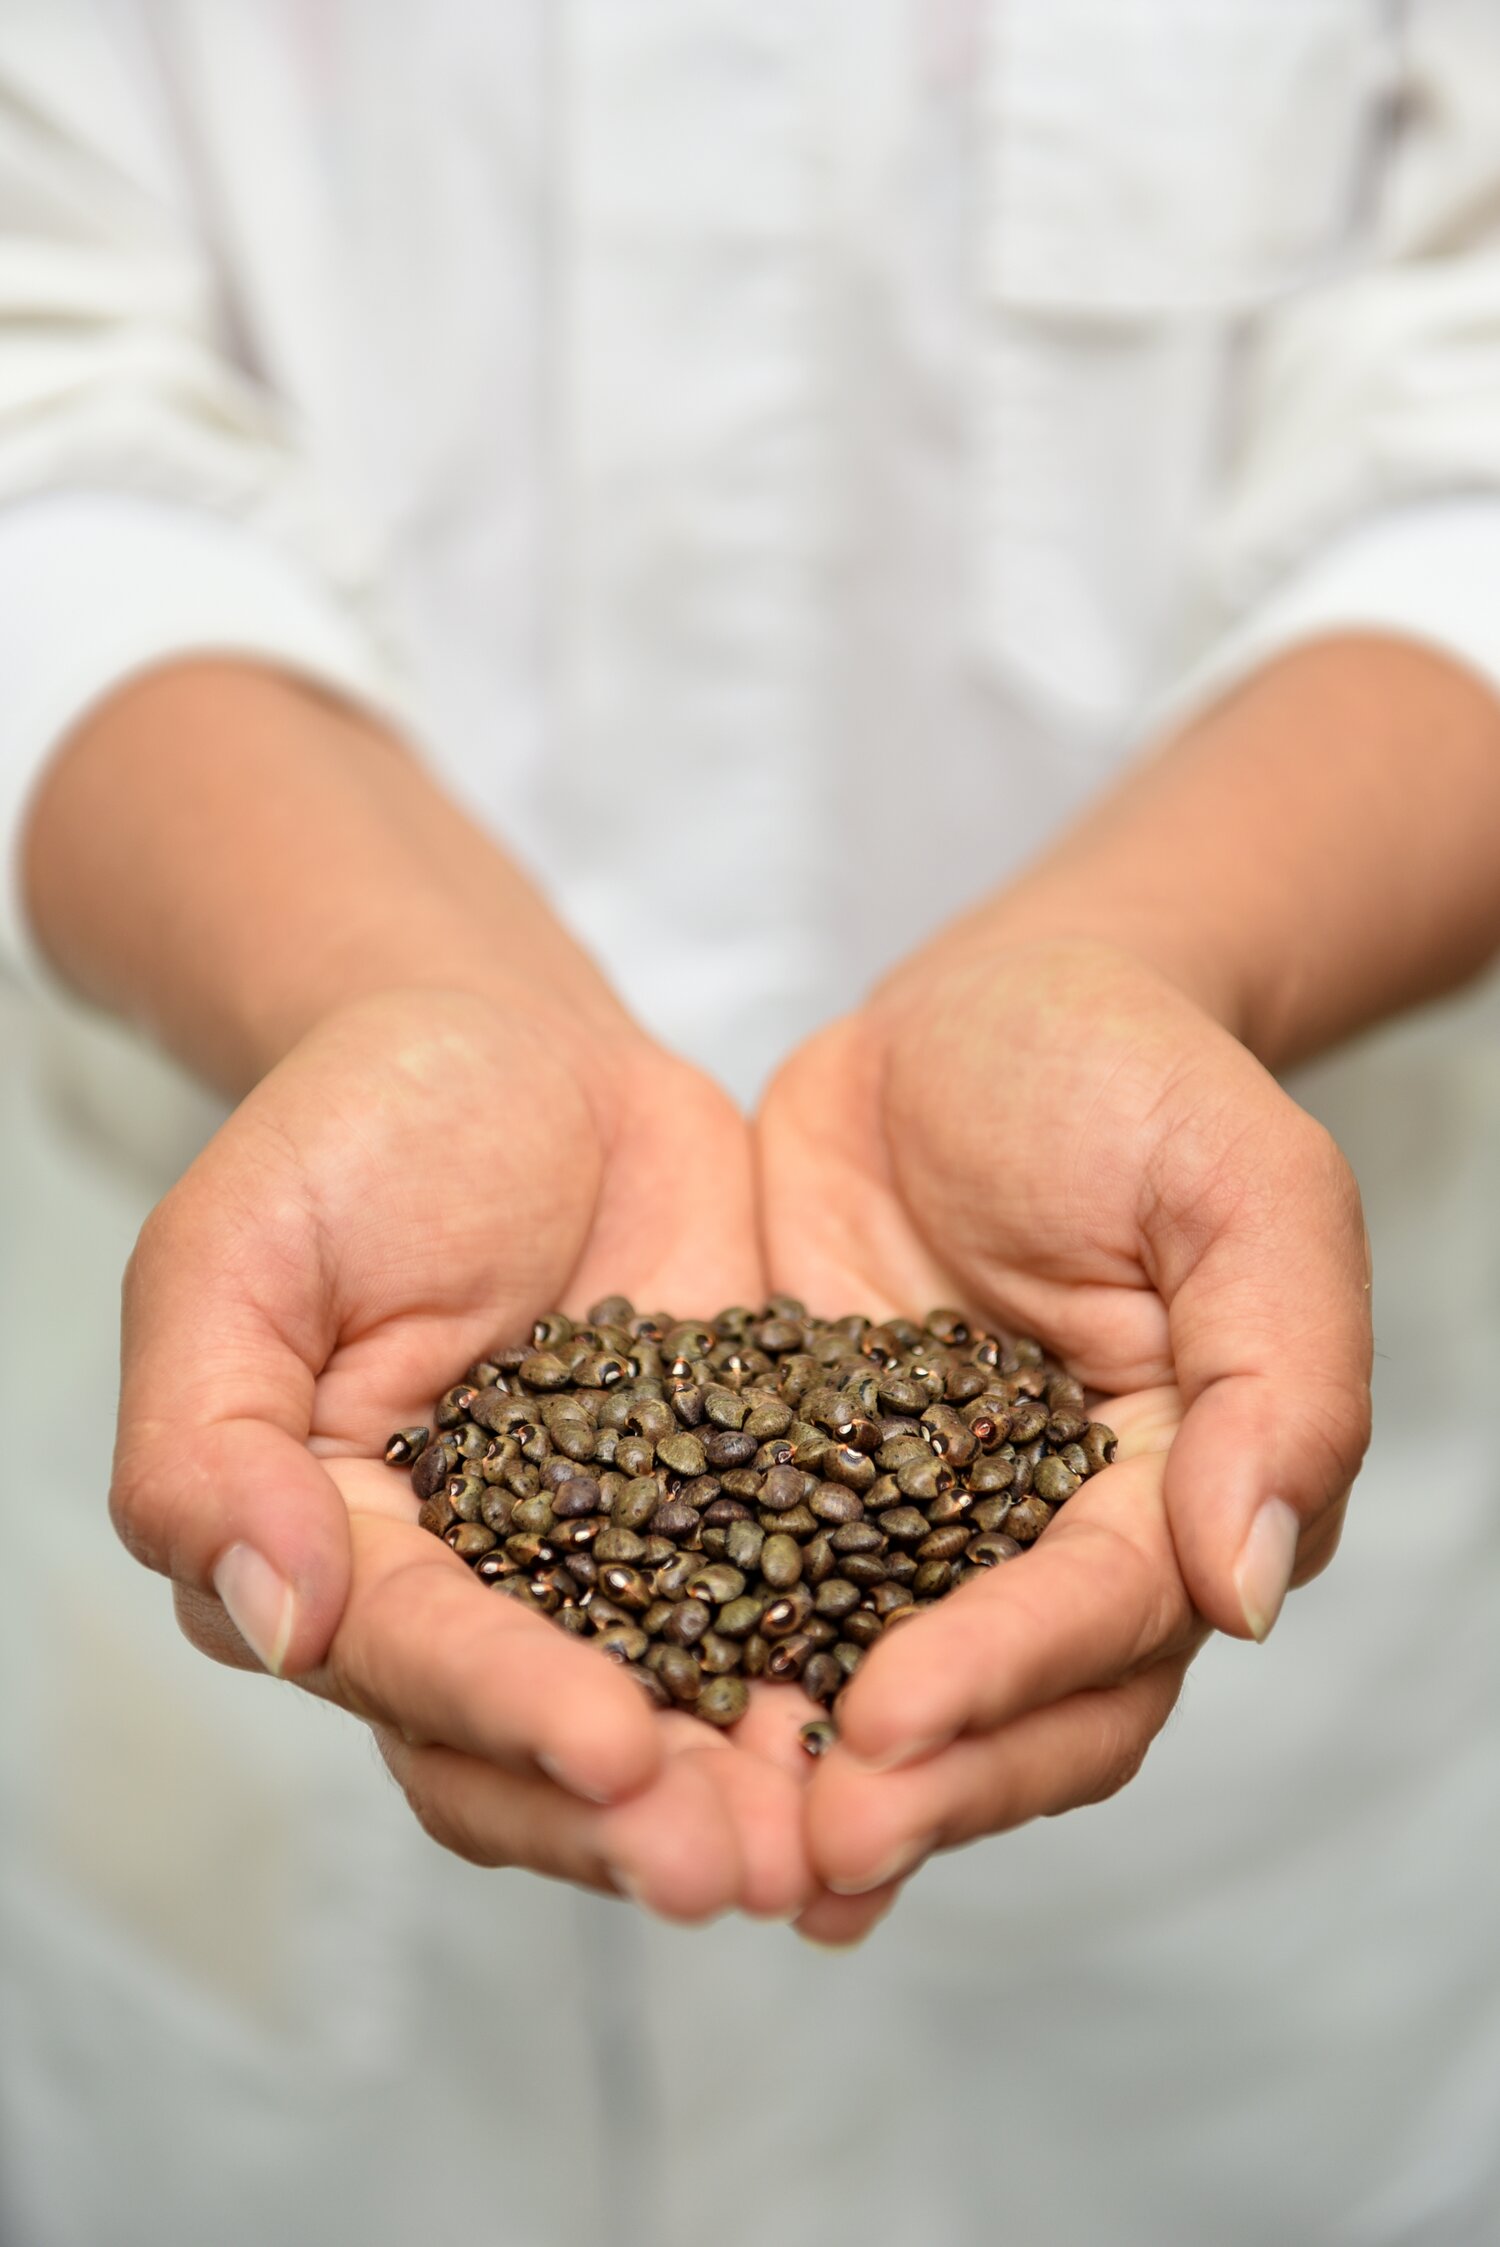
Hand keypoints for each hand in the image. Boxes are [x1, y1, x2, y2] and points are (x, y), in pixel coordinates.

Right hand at [111, 988, 814, 1921]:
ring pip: (671, 1717)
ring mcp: (607, 1563)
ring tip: (839, 1840)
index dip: (509, 1713)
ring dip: (745, 1792)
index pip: (412, 1662)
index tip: (616, 1750)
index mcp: (329, 1552)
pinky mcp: (727, 1512)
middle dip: (637, 1815)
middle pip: (538, 1745)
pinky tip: (918, 1727)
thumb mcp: (237, 1253)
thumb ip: (207, 1441)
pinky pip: (781, 1613)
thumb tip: (273, 1617)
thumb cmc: (358, 1127)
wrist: (519, 1048)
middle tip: (743, 1863)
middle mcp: (467, 1592)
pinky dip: (837, 1677)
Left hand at [757, 937, 1371, 1898]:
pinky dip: (716, 1683)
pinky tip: (635, 1752)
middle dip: (912, 1786)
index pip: (1104, 1619)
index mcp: (1176, 1489)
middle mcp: (1055, 1542)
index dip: (1002, 1678)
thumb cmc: (1126, 1072)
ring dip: (807, 1786)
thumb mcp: (1238, 1179)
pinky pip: (762, 1601)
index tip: (886, 1718)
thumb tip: (1250, 1588)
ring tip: (701, 1852)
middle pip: (1007, 1710)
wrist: (979, 1011)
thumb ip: (1277, 1374)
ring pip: (885, 1695)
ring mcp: (920, 1528)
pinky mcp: (803, 1488)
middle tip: (797, 1850)